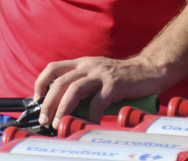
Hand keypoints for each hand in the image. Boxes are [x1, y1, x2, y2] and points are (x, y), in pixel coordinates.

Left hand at [34, 56, 163, 128]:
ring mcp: (101, 74)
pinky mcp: (114, 85)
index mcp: (82, 63)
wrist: (149, 70)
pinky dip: (91, 115)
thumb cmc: (122, 77)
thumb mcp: (98, 75)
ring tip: (59, 123)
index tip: (37, 100)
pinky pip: (97, 102)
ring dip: (63, 109)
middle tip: (44, 120)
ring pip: (74, 90)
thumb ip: (83, 86)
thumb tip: (65, 107)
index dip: (41, 83)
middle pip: (60, 82)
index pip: (53, 68)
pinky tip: (89, 124)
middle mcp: (88, 66)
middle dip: (48, 103)